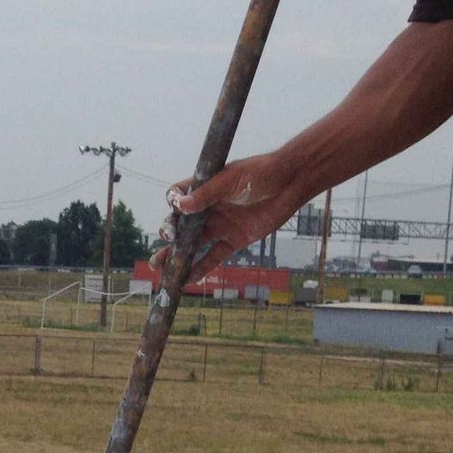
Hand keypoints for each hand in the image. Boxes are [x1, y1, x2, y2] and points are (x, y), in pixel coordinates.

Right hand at [152, 152, 302, 283]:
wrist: (291, 183)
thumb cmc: (261, 173)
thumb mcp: (231, 181)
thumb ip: (206, 194)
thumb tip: (180, 206)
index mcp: (205, 188)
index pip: (179, 197)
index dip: (173, 205)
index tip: (174, 212)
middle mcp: (210, 208)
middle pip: (182, 224)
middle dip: (170, 235)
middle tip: (166, 240)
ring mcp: (221, 225)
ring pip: (194, 244)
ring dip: (178, 256)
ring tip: (161, 269)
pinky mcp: (235, 240)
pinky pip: (215, 256)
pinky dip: (203, 267)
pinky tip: (189, 279)